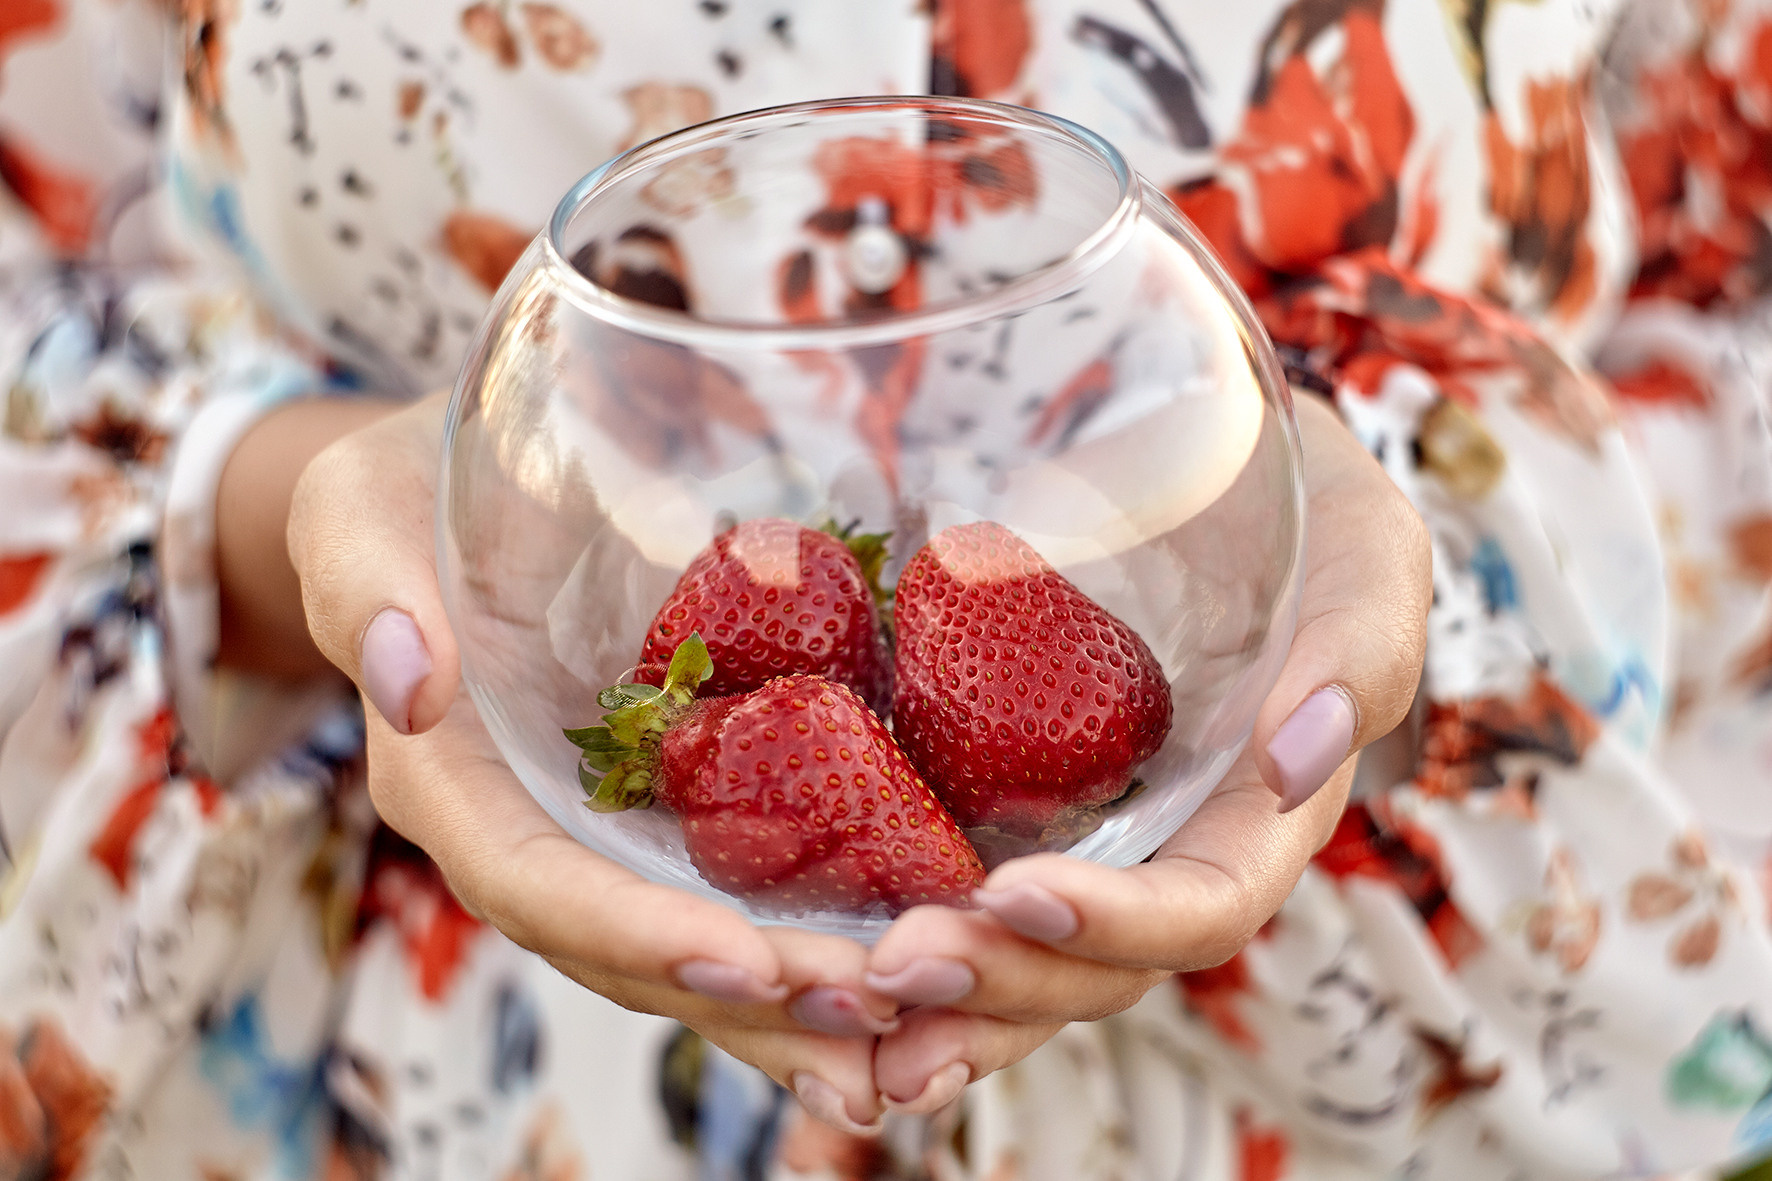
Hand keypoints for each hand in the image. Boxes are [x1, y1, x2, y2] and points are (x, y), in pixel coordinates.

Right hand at [281, 392, 897, 1133]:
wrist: (459, 492)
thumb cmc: (405, 493)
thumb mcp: (359, 511)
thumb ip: (368, 586)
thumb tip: (410, 681)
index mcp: (449, 783)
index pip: (534, 883)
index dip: (629, 930)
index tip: (738, 961)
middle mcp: (529, 834)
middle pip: (629, 949)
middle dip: (744, 995)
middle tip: (869, 1011)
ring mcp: (602, 834)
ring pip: (692, 946)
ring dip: (792, 1002)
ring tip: (908, 1025)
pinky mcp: (665, 809)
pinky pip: (733, 891)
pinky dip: (807, 944)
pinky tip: (903, 974)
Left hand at [862, 392, 1431, 1111]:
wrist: (1204, 455)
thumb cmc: (1299, 503)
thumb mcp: (1363, 551)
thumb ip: (1362, 646)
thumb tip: (1300, 759)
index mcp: (1257, 815)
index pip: (1203, 906)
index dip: (1121, 922)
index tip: (1020, 895)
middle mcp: (1163, 850)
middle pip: (1095, 967)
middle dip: (1001, 983)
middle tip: (895, 968)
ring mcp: (1079, 836)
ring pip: (1018, 960)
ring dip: (939, 999)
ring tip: (847, 1004)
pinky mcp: (998, 799)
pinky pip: (951, 890)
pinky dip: (891, 938)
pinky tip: (820, 969)